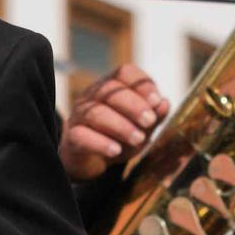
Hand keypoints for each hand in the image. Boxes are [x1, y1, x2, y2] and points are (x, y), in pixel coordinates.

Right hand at [60, 64, 169, 182]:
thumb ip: (153, 116)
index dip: (142, 84)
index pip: (124, 73)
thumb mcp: (141, 127)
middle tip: (149, 121)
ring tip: (138, 139)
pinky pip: (81, 136)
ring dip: (120, 126)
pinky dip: (100, 143)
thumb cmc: (119, 137)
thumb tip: (164, 103)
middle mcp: (93, 96)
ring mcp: (79, 116)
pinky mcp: (71, 138)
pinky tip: (115, 150)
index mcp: (112, 87)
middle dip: (133, 105)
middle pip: (109, 90)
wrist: (92, 161)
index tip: (156, 100)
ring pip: (95, 113)